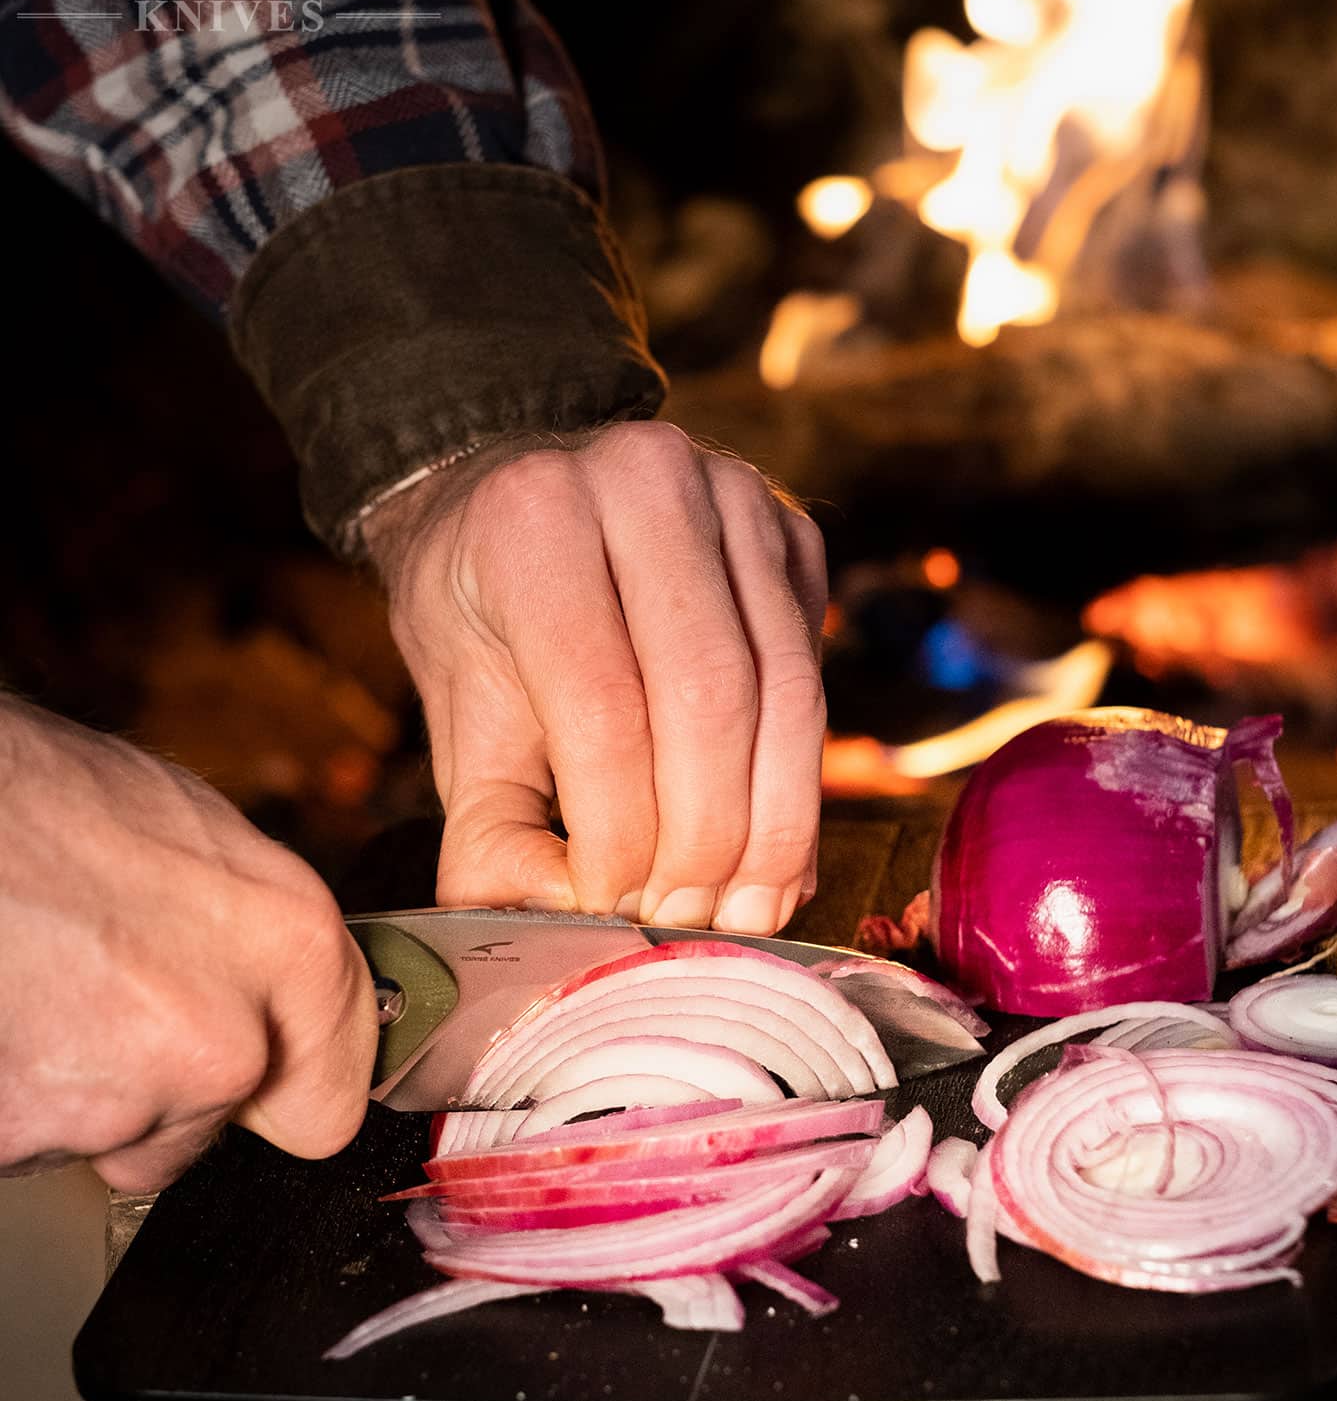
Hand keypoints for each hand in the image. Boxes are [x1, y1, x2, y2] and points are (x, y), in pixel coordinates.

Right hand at [0, 699, 375, 1191]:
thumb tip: (269, 974)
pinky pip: (37, 1144)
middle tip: (116, 1003)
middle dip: (175, 1085)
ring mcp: (128, 1100)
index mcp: (292, 946)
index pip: (336, 1087)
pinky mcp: (30, 1134)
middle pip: (216, 1120)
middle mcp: (228, 1038)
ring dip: (88, 1088)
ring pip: (121, 1137)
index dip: (292, 1078)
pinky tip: (12, 1020)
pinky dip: (20, 1099)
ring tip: (48, 988)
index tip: (274, 1075)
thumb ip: (257, 930)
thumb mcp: (200, 835)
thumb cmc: (48, 801)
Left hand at [367, 422, 828, 935]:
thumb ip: (492, 834)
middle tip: (684, 921)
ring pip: (786, 688)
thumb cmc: (483, 621)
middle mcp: (642, 479)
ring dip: (773, 823)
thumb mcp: (459, 723)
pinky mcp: (791, 529)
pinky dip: (799, 780)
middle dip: (707, 837)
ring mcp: (732, 495)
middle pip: (710, 695)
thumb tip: (563, 921)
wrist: (517, 508)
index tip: (614, 910)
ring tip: (741, 910)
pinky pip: (814, 672)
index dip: (620, 830)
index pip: (602, 703)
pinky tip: (771, 851)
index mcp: (534, 518)